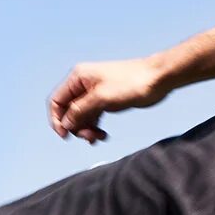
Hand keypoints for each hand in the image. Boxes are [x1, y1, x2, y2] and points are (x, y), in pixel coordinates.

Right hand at [48, 57, 170, 142]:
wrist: (158, 79)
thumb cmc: (132, 83)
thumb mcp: (101, 98)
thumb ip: (80, 111)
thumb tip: (65, 124)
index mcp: (78, 77)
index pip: (56, 101)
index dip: (57, 119)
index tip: (65, 135)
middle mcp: (83, 84)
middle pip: (68, 111)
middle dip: (75, 127)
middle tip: (89, 137)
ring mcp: (94, 93)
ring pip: (80, 117)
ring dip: (86, 129)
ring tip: (98, 138)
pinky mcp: (105, 100)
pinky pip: (92, 117)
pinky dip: (95, 127)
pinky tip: (103, 135)